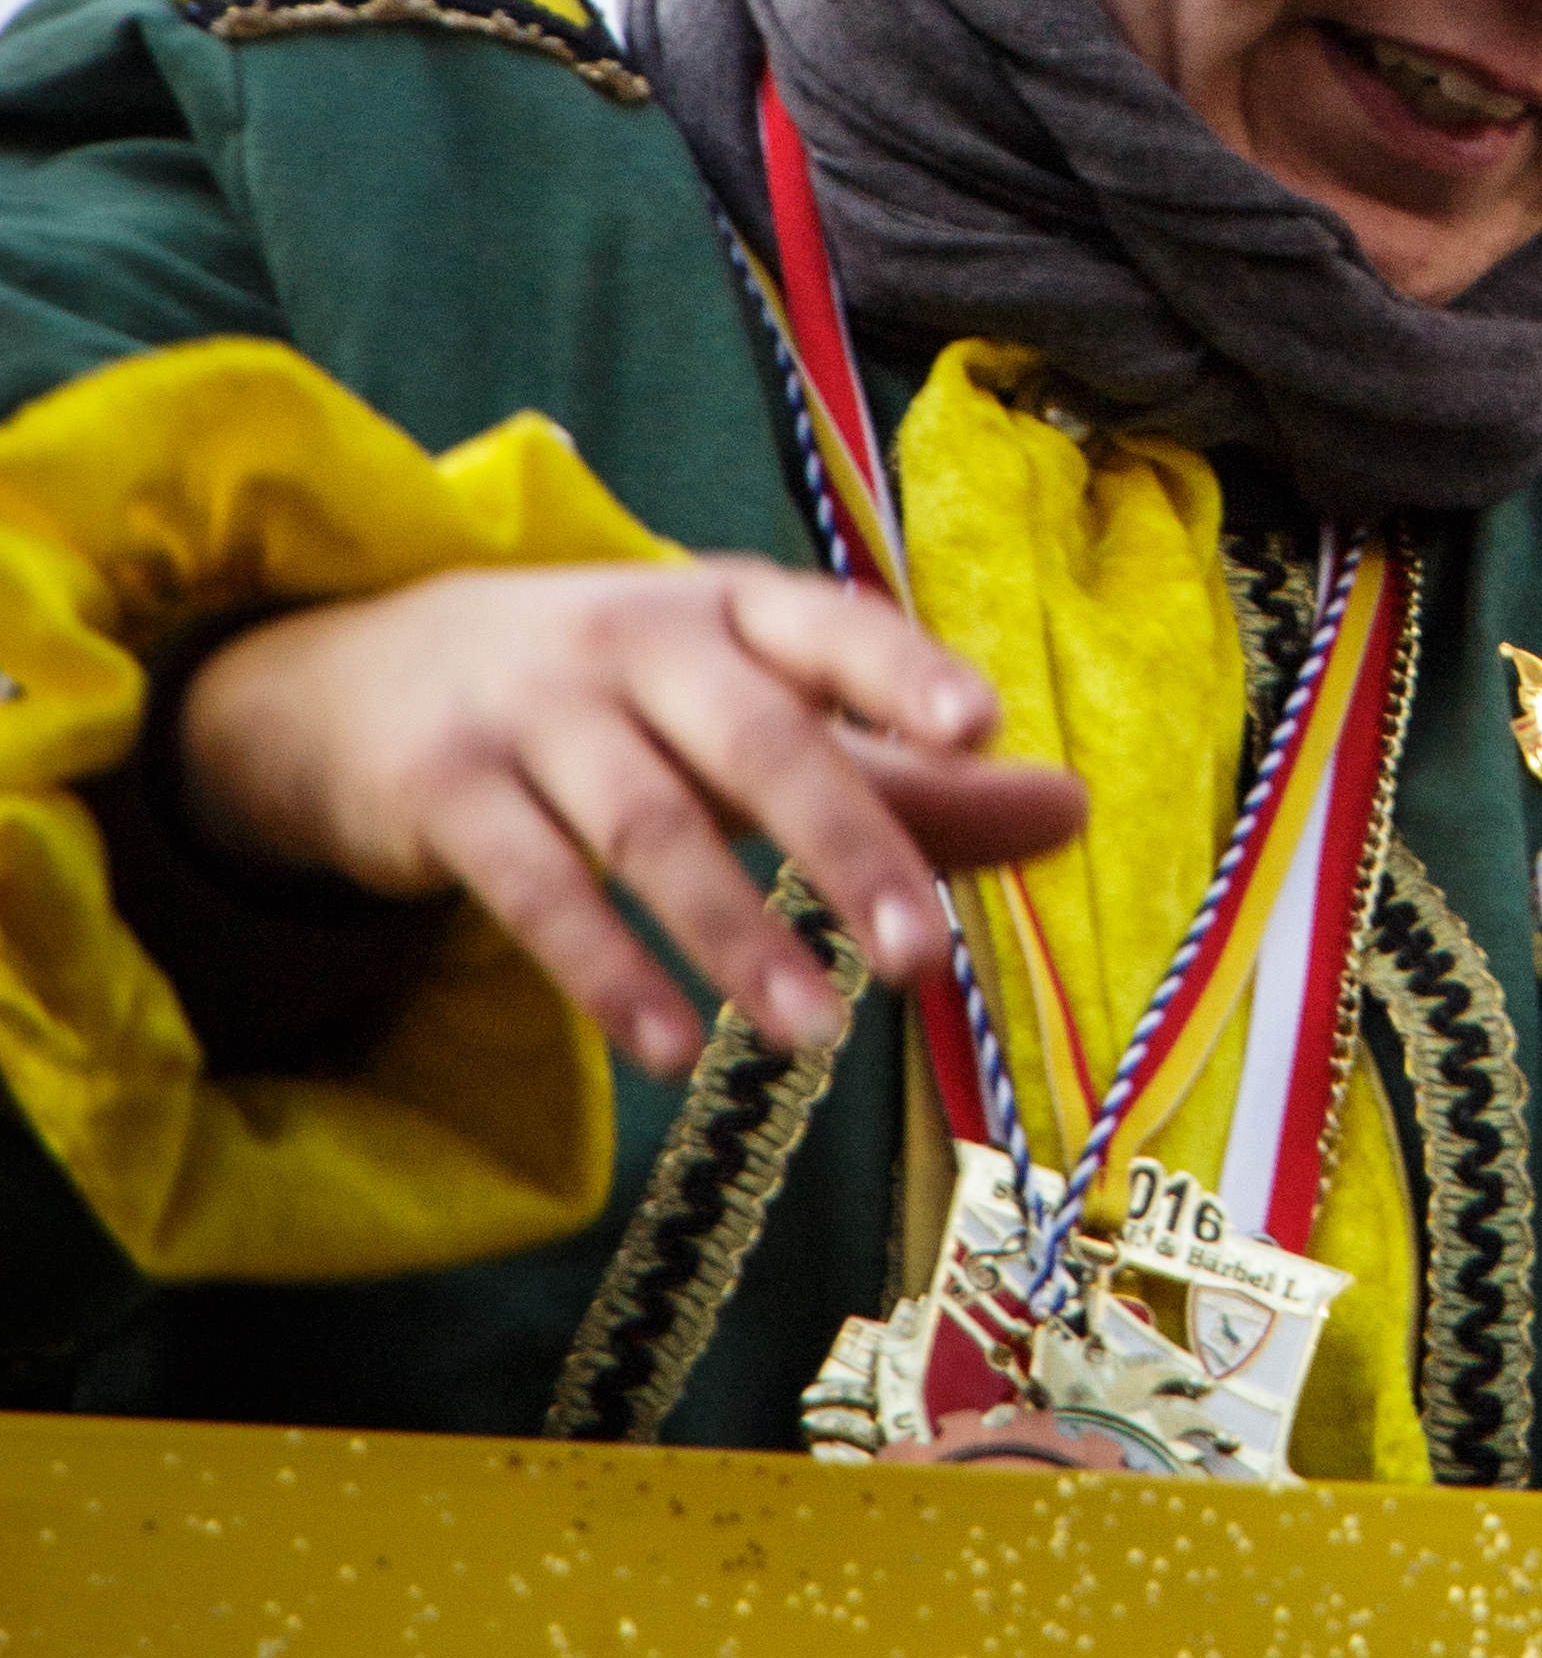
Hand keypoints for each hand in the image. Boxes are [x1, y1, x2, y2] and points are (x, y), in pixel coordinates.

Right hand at [177, 560, 1086, 1074]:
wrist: (348, 678)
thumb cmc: (614, 697)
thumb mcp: (754, 708)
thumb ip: (908, 773)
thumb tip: (1076, 812)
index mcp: (730, 608)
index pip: (831, 627)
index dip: (904, 673)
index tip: (982, 728)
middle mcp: (633, 639)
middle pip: (756, 741)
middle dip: (845, 844)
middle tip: (923, 953)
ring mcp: (530, 710)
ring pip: (648, 826)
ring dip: (735, 935)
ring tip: (817, 1035)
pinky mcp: (441, 791)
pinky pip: (532, 889)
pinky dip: (603, 972)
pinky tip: (667, 1049)